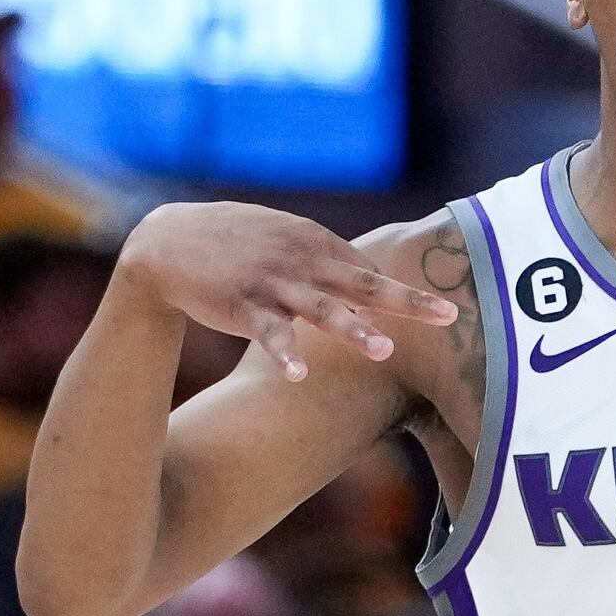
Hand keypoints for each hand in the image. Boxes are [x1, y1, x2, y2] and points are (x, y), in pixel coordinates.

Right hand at [116, 202, 457, 381]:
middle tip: (448, 316)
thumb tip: (371, 283)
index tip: (436, 315)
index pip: (367, 273)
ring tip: (383, 350)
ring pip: (320, 309)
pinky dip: (284, 354)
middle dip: (407, 301)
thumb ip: (325, 260)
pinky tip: (298, 375)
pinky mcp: (242, 304)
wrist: (167, 241)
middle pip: (363, 284)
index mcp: (316, 243)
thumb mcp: (283, 240)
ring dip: (352, 329)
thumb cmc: (233, 242)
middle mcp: (302, 260)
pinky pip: (268, 333)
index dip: (396, 297)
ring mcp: (273, 283)